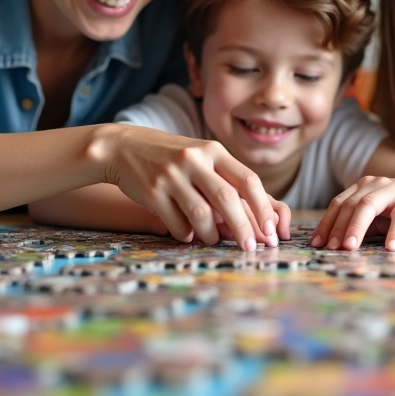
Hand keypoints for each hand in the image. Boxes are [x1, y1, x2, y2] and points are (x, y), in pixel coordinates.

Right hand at [95, 125, 279, 249]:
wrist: (123, 147)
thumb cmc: (172, 158)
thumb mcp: (201, 156)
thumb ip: (225, 179)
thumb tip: (255, 218)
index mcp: (213, 150)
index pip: (248, 179)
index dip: (262, 208)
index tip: (271, 230)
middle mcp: (194, 159)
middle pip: (227, 198)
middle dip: (243, 227)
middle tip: (249, 248)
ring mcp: (172, 175)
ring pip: (201, 214)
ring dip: (211, 235)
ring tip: (212, 240)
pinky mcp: (152, 191)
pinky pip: (176, 222)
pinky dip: (186, 234)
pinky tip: (188, 235)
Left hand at [310, 176, 394, 251]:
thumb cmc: (393, 210)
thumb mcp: (372, 218)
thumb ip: (355, 226)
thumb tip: (328, 247)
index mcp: (361, 187)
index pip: (339, 204)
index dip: (326, 224)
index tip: (317, 244)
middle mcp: (374, 184)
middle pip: (351, 205)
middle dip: (339, 227)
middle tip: (333, 248)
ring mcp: (393, 189)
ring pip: (370, 205)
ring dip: (357, 227)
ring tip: (351, 247)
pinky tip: (391, 247)